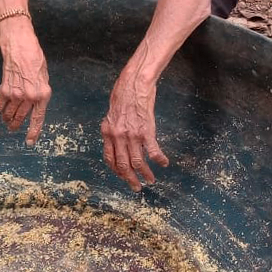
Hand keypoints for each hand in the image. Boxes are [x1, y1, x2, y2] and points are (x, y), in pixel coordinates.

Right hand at [0, 19, 50, 145]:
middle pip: (20, 119)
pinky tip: (1, 106)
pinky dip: (0, 108)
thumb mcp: (44, 79)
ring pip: (9, 115)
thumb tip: (34, 108)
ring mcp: (16, 94)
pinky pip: (0, 106)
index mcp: (43, 95)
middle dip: (16, 126)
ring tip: (7, 119)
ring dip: (7, 119)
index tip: (29, 142)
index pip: (38, 119)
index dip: (33, 132)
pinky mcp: (4, 89)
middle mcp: (30, 97)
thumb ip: (40, 95)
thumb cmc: (35, 59)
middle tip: (13, 128)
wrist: (21, 46)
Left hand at [101, 69, 168, 190]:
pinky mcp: (146, 131)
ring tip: (151, 180)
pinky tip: (163, 163)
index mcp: (107, 133)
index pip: (109, 159)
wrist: (134, 84)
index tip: (123, 176)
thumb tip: (116, 141)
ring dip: (145, 174)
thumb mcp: (111, 114)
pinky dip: (159, 160)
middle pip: (122, 165)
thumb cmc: (123, 95)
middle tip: (136, 187)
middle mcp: (117, 136)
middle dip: (130, 179)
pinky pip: (152, 151)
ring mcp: (131, 135)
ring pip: (137, 162)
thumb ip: (113, 129)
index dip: (116, 171)